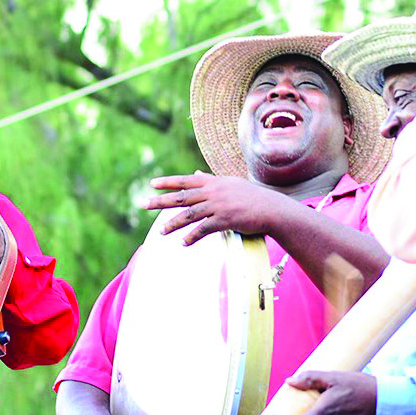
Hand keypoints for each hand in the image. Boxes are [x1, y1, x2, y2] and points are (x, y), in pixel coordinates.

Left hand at [144, 173, 287, 244]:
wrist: (271, 209)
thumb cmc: (251, 197)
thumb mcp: (230, 184)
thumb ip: (211, 180)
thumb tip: (197, 172)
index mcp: (214, 183)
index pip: (186, 181)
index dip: (169, 182)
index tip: (152, 184)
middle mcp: (214, 192)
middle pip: (182, 197)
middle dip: (161, 201)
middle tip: (144, 204)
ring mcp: (219, 206)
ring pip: (190, 214)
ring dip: (173, 223)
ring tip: (161, 231)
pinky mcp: (225, 220)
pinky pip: (204, 229)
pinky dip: (192, 236)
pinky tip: (184, 243)